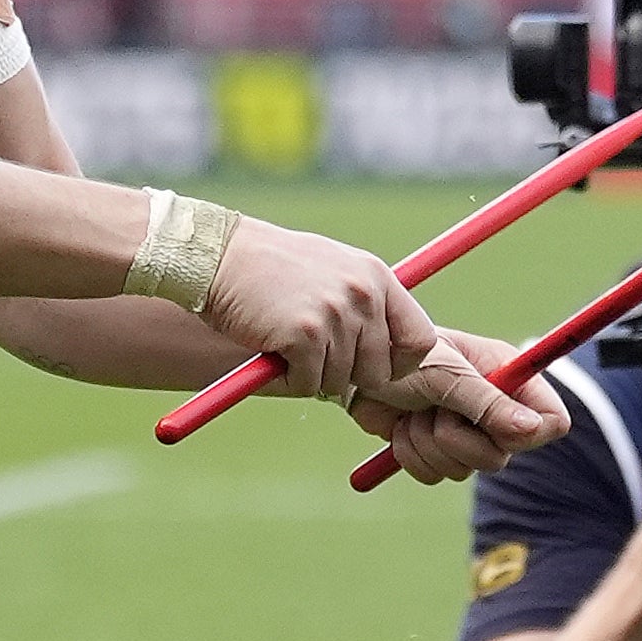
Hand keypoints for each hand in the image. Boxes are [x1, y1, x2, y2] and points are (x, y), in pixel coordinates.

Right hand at [196, 217, 436, 403]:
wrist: (220, 256)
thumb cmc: (273, 268)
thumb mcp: (335, 269)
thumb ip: (366, 302)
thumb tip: (391, 354)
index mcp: (377, 277)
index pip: (421, 340)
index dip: (401, 365)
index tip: (376, 368)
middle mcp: (363, 294)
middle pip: (379, 372)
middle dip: (348, 376)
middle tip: (315, 357)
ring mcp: (335, 314)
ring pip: (340, 382)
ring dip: (311, 375)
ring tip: (286, 343)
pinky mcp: (304, 335)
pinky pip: (308, 384)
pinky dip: (287, 378)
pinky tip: (271, 350)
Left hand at [345, 339, 564, 483]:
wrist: (357, 371)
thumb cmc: (405, 357)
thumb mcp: (449, 375)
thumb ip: (491, 403)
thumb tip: (532, 430)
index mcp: (508, 379)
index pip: (551, 421)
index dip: (529, 432)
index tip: (495, 425)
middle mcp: (494, 409)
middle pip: (502, 456)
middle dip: (458, 440)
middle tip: (435, 411)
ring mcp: (466, 433)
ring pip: (464, 471)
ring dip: (428, 444)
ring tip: (412, 412)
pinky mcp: (437, 451)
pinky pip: (435, 476)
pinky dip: (412, 456)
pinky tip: (401, 428)